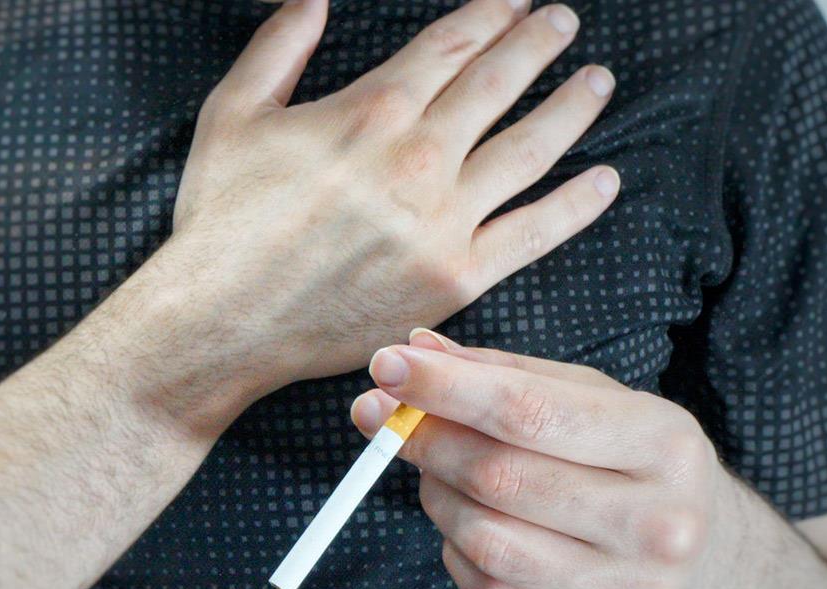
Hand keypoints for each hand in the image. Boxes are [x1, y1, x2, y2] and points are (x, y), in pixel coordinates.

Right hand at [134, 0, 619, 397]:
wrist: (223, 319)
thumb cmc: (221, 220)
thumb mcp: (231, 114)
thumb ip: (277, 48)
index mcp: (371, 109)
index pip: (453, 44)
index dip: (491, 14)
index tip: (514, 1)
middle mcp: (420, 157)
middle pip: (500, 82)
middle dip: (538, 43)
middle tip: (563, 23)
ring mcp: (445, 219)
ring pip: (531, 147)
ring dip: (573, 106)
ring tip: (597, 81)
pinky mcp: (456, 276)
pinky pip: (533, 233)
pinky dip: (576, 205)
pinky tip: (605, 180)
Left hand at [349, 329, 764, 588]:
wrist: (717, 570)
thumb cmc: (635, 467)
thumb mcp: (595, 402)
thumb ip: (504, 374)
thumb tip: (414, 351)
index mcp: (664, 443)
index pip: (529, 411)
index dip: (446, 388)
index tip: (387, 366)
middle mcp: (660, 524)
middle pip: (498, 476)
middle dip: (425, 440)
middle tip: (386, 419)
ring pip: (484, 538)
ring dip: (437, 497)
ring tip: (438, 476)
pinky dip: (456, 554)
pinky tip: (470, 529)